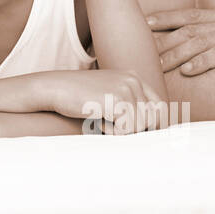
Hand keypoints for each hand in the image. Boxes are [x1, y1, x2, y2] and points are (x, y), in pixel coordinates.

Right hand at [46, 68, 165, 132]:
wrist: (53, 88)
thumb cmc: (78, 98)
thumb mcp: (108, 97)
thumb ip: (128, 106)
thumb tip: (152, 130)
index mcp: (133, 78)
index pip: (160, 106)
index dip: (154, 124)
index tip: (141, 135)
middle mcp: (133, 80)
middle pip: (154, 118)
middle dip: (137, 129)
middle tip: (114, 126)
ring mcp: (126, 88)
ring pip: (140, 126)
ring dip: (121, 131)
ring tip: (102, 120)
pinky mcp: (117, 100)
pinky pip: (126, 129)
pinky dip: (111, 131)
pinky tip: (96, 120)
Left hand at [147, 7, 214, 75]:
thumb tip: (188, 50)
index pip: (188, 16)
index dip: (164, 19)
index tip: (143, 24)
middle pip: (189, 30)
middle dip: (164, 42)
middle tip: (142, 54)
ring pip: (202, 41)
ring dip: (177, 54)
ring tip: (158, 66)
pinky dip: (204, 61)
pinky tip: (188, 70)